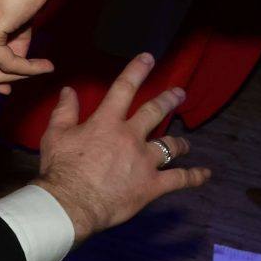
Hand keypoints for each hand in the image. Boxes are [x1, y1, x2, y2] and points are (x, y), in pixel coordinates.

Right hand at [31, 54, 209, 243]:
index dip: (137, 71)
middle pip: (154, 113)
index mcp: (107, 122)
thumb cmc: (61, 167)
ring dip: (180, 143)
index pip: (124, 89)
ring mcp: (144, 161)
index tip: (149, 58)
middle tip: (180, 93)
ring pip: (170, 146)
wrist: (73, 201)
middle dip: (169, 100)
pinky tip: (204, 174)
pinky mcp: (152, 185)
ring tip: (186, 142)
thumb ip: (65, 111)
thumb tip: (69, 91)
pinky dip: (194, 176)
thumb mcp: (56, 133)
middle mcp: (130, 136)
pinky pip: (179, 179)